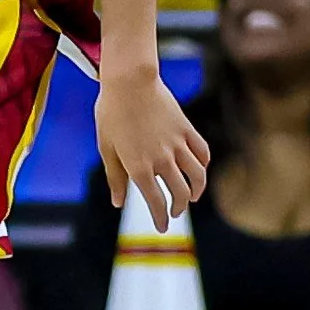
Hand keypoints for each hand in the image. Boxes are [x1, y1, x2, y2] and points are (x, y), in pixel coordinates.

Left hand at [95, 62, 209, 230]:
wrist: (130, 82)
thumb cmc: (111, 113)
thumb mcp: (106, 147)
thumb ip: (115, 177)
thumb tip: (118, 202)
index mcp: (139, 167)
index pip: (155, 202)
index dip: (160, 218)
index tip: (161, 227)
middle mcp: (162, 160)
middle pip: (180, 193)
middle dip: (178, 208)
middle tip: (174, 213)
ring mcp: (178, 145)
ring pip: (197, 176)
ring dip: (196, 191)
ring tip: (191, 197)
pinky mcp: (187, 130)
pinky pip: (202, 153)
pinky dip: (203, 166)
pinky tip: (199, 171)